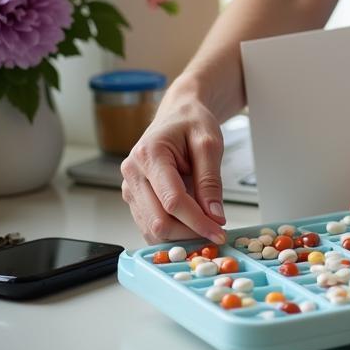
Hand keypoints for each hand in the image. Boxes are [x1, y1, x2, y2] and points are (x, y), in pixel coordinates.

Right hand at [120, 94, 227, 243]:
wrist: (177, 114)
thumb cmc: (191, 123)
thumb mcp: (209, 143)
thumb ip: (210, 180)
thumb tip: (214, 216)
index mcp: (149, 154)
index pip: (172, 200)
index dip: (197, 221)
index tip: (218, 231)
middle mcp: (133, 173)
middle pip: (158, 221)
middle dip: (189, 233)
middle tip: (215, 234)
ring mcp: (130, 188)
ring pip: (152, 228)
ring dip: (180, 235)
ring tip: (206, 228)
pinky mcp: (134, 198)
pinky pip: (151, 224)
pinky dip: (172, 231)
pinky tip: (192, 225)